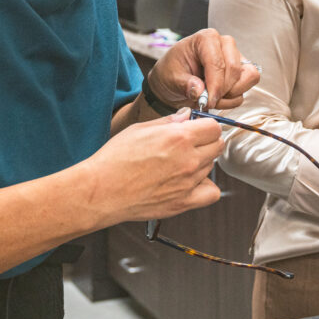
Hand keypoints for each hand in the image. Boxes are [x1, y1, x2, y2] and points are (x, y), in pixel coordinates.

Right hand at [82, 109, 223, 224]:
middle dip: (206, 141)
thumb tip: (186, 116)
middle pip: (217, 145)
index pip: (214, 127)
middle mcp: (189, 159)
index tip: (197, 128)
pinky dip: (206, 187)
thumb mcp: (140, 129)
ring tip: (179, 164)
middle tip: (190, 144)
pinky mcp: (183, 202)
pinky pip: (211, 193)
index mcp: (180, 138)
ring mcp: (188, 182)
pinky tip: (191, 182)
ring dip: (202, 162)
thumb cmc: (115, 159)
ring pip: (212, 166)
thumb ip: (169, 121)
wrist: (101, 191)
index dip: (206, 125)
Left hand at [148, 28, 260, 111]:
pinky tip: (218, 97)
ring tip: (213, 98)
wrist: (175, 78)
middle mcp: (224, 44)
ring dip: (232, 94)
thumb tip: (199, 91)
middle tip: (208, 100)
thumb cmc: (173, 71)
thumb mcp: (171, 78)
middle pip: (235, 70)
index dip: (215, 85)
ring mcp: (235, 56)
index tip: (208, 101)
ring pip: (248, 77)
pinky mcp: (242, 69)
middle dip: (223, 91)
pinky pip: (248, 86)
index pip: (218, 63)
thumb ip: (185, 84)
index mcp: (206, 38)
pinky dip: (234, 97)